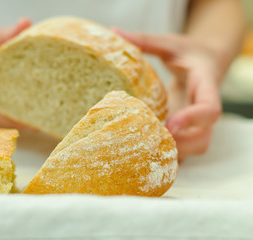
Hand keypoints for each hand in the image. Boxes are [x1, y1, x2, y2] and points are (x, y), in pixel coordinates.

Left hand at [114, 30, 222, 160]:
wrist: (204, 62)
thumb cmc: (187, 52)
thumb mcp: (169, 43)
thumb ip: (145, 41)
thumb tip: (114, 32)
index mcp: (206, 85)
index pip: (209, 108)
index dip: (193, 119)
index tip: (171, 124)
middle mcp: (204, 109)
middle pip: (204, 138)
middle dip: (181, 145)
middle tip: (149, 144)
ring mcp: (197, 122)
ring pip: (196, 148)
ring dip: (173, 154)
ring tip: (142, 152)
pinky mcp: (188, 129)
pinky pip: (184, 147)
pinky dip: (168, 154)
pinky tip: (143, 153)